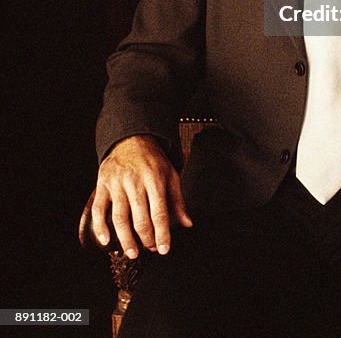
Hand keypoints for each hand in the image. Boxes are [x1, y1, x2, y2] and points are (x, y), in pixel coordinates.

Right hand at [92, 135, 192, 258]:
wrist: (132, 139)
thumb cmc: (153, 160)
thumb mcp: (171, 175)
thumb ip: (178, 201)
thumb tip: (187, 224)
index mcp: (155, 179)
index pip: (159, 212)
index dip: (162, 233)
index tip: (164, 249)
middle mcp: (135, 181)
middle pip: (140, 218)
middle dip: (146, 239)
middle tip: (149, 249)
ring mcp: (117, 183)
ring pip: (120, 217)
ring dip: (125, 239)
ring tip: (132, 253)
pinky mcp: (103, 184)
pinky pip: (99, 209)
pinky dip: (100, 227)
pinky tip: (106, 241)